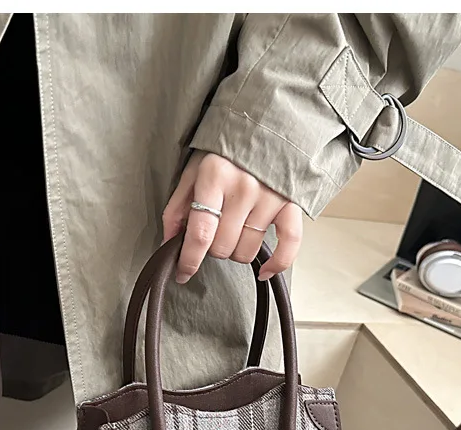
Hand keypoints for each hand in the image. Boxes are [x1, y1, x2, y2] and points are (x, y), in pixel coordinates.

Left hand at [162, 151, 302, 283]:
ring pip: (247, 251)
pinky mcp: (292, 204)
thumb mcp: (194, 170)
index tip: (183, 273)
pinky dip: (277, 263)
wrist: (267, 125)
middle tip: (215, 232)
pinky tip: (264, 270)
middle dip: (213, 248)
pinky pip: (289, 244)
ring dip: (237, 251)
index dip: (189, 260)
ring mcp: (270, 197)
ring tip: (236, 231)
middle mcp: (244, 188)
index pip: (200, 233)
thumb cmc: (226, 150)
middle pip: (223, 246)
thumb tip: (169, 242)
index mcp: (214, 177)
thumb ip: (178, 206)